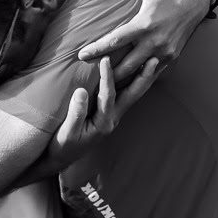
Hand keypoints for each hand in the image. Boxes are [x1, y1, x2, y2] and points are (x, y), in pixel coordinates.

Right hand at [44, 56, 160, 169]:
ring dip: (142, 78)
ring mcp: (113, 116)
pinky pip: (125, 95)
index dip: (107, 77)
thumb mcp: (67, 132)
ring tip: (153, 62)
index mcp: (104, 122)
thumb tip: (81, 91)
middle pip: (132, 95)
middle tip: (154, 60)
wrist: (62, 158)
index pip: (109, 96)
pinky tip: (137, 72)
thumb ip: (75, 113)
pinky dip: (133, 82)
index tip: (106, 59)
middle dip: (143, 77)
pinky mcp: (109, 113)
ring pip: (132, 94)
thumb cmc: (63, 146)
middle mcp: (113, 118)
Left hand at [77, 0, 208, 82]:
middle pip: (126, 66)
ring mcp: (165, 52)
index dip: (97, 49)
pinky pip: (152, 73)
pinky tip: (126, 83)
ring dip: (123, 80)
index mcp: (146, 24)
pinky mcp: (172, 57)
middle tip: (90, 76)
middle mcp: (156, 42)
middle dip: (107, 74)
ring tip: (105, 84)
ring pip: (139, 74)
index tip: (81, 55)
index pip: (116, 41)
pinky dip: (139, 78)